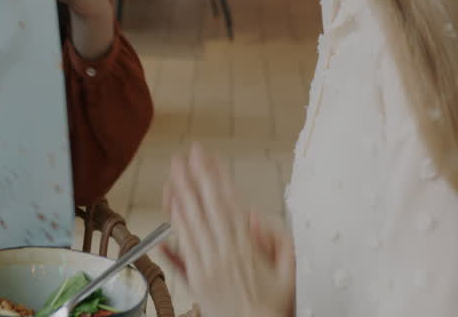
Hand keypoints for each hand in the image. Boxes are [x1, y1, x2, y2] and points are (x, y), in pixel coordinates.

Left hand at [162, 143, 295, 316]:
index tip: (205, 157)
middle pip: (204, 207)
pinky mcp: (195, 280)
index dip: (213, 177)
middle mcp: (222, 253)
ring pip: (189, 223)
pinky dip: (173, 227)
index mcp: (245, 248)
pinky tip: (168, 210)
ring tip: (173, 173)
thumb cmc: (273, 307)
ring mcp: (206, 266)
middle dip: (193, 178)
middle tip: (183, 155)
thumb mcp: (289, 270)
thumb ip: (275, 240)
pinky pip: (180, 248)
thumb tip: (252, 216)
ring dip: (180, 195)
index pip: (226, 203)